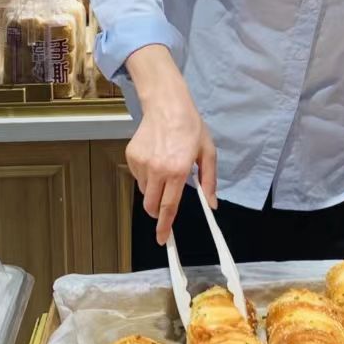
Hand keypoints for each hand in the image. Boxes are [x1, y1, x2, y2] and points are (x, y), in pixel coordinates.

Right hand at [125, 91, 217, 245]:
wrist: (167, 104)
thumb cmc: (190, 127)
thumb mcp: (208, 153)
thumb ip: (209, 181)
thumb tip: (212, 204)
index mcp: (178, 171)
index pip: (169, 207)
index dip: (165, 226)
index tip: (162, 239)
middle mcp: (157, 169)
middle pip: (151, 206)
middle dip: (158, 212)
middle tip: (166, 205)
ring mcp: (141, 163)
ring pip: (145, 191)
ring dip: (154, 191)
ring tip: (165, 170)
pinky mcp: (131, 156)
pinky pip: (138, 177)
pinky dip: (146, 176)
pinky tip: (155, 159)